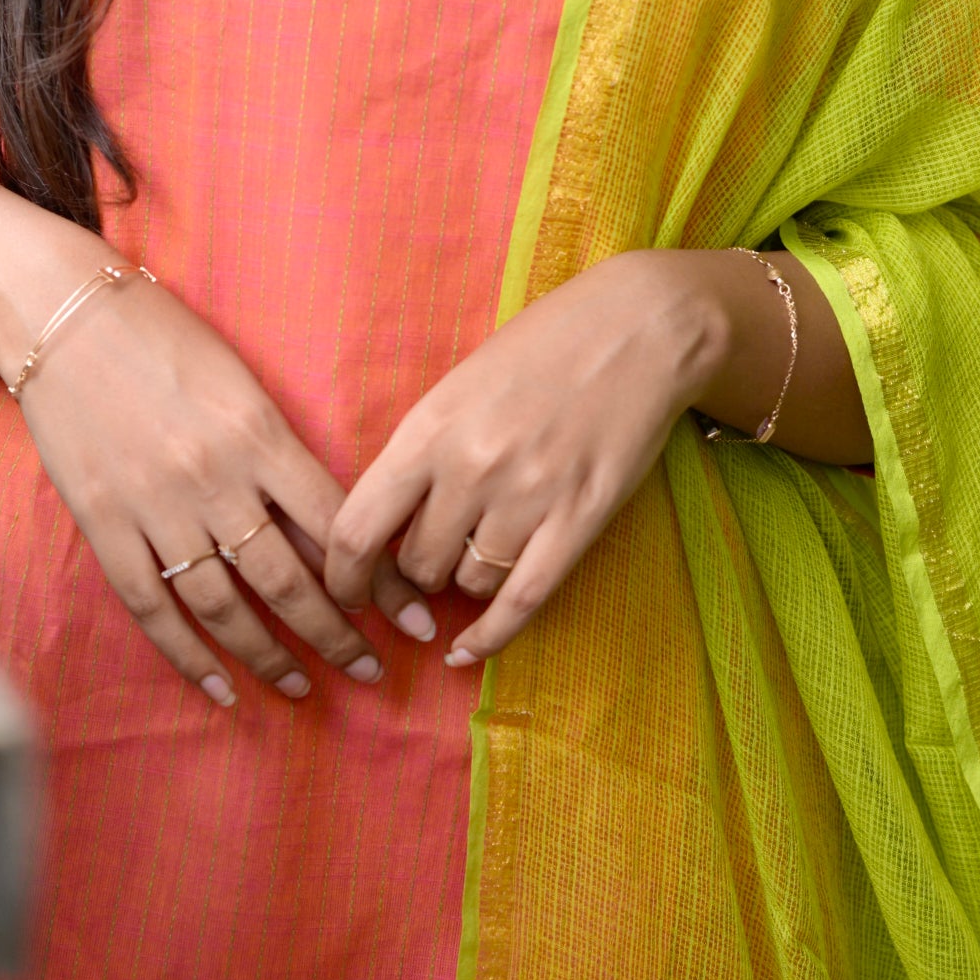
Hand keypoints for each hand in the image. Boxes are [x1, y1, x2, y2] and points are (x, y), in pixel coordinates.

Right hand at [13, 272, 434, 708]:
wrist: (64, 315)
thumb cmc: (163, 337)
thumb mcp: (240, 381)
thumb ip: (279, 452)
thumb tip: (332, 527)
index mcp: (258, 433)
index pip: (336, 524)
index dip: (380, 582)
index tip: (413, 620)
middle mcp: (213, 478)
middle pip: (288, 580)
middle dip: (338, 635)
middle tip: (372, 671)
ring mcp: (155, 507)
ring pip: (225, 606)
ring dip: (271, 656)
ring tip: (304, 687)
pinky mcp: (104, 525)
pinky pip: (152, 609)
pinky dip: (188, 657)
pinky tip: (221, 689)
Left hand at [322, 252, 720, 666]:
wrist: (639, 326)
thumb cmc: (544, 345)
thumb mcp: (462, 381)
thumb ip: (423, 447)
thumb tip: (386, 520)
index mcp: (430, 425)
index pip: (357, 526)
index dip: (340, 576)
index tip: (342, 592)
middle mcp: (472, 466)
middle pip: (415, 564)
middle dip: (416, 571)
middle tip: (432, 554)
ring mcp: (529, 496)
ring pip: (468, 583)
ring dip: (464, 581)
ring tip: (479, 551)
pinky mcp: (579, 519)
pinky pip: (522, 601)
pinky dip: (490, 637)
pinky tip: (468, 652)